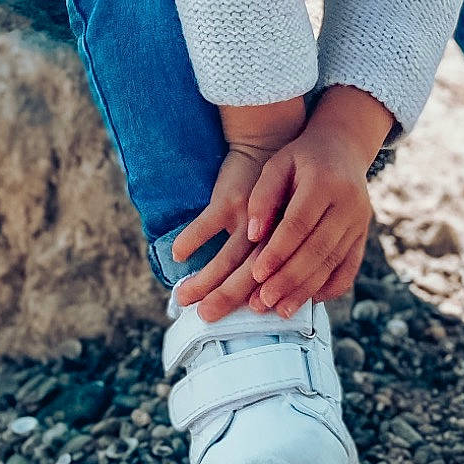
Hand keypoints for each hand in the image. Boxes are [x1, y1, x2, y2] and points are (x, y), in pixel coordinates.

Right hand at [171, 96, 305, 321]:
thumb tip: (265, 291)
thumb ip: (278, 251)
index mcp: (283, 244)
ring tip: (183, 297)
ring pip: (225, 258)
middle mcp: (268, 235)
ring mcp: (248, 218)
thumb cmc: (278, 188)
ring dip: (203, 279)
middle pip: (247, 276)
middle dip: (224, 299)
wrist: (270, 142)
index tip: (237, 321)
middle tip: (204, 317)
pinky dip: (192, 239)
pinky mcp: (230, 199)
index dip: (254, 302)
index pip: (271, 281)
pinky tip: (178, 253)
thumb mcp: (285, 219)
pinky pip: (207, 224)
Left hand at [243, 99, 384, 316]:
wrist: (343, 148)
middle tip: (263, 301)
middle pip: (318, 249)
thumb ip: (262, 196)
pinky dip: (331, 287)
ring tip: (280, 310)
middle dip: (289, 278)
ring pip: (333, 262)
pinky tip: (309, 301)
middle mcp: (348, 203)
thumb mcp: (277, 164)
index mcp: (324, 181)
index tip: (256, 273)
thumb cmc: (300, 158)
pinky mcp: (363, 235)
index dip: (278, 250)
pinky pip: (350, 268)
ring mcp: (360, 221)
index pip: (299, 223)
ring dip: (306, 290)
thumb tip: (253, 235)